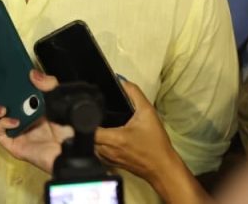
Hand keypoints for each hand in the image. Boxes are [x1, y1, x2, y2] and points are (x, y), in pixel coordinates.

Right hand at [0, 65, 72, 173]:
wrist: (73, 149)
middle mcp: (17, 112)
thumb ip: (48, 84)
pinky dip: (2, 124)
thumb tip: (32, 73)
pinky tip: (13, 121)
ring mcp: (12, 127)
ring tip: (1, 108)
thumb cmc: (68, 125)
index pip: (6, 86)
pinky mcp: (11, 142)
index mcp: (27, 100)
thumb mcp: (60, 98)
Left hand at [95, 80, 209, 203]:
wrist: (163, 167)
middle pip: (86, 136)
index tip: (86, 108)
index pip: (87, 128)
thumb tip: (121, 80)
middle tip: (90, 113)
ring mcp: (107, 159)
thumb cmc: (155, 142)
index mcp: (113, 138)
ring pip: (90, 145)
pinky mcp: (111, 164)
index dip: (83, 118)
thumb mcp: (148, 113)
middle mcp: (106, 150)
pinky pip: (97, 152)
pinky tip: (104, 135)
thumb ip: (134, 94)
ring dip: (91, 135)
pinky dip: (97, 144)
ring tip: (95, 122)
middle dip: (86, 125)